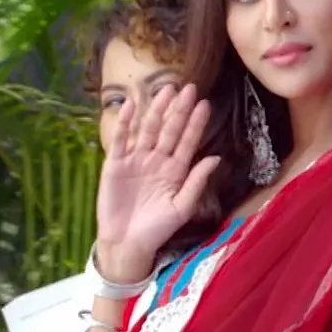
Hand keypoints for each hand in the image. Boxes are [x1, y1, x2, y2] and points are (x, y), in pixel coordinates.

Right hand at [94, 84, 219, 282]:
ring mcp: (136, 160)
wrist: (128, 243)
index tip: (205, 104)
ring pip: (148, 129)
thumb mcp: (182, 207)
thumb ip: (197, 182)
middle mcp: (157, 160)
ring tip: (165, 90)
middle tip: (188, 87)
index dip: (195, 124)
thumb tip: (216, 158)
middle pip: (169, 130)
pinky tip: (132, 105)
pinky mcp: (115, 164)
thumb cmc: (158, 228)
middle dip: (178, 110)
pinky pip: (121, 139)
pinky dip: (125, 122)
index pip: (188, 142)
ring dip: (156, 110)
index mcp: (175, 170)